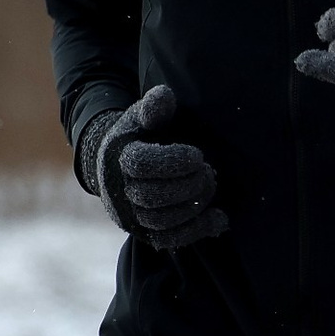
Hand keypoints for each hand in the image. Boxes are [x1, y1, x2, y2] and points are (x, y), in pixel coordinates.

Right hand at [90, 85, 228, 250]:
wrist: (115, 166)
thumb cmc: (138, 136)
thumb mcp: (142, 116)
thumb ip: (154, 106)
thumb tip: (164, 96)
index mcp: (119, 157)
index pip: (142, 164)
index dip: (172, 161)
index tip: (197, 155)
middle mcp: (119, 190)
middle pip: (152, 196)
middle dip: (187, 186)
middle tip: (208, 171)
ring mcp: (130, 214)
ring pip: (161, 220)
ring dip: (193, 207)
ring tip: (210, 186)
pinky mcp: (143, 233)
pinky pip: (169, 240)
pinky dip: (197, 231)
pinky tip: (219, 219)